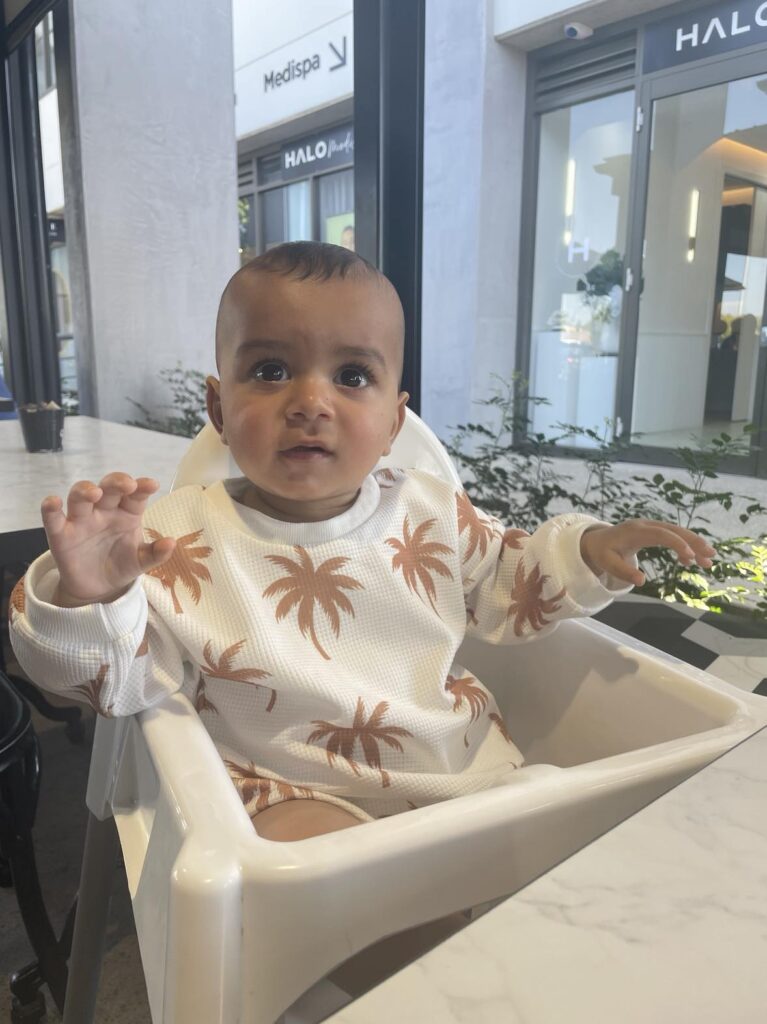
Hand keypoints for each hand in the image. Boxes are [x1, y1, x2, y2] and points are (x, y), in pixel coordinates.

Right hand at [41, 473, 175, 605]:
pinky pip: (53, 518)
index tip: (151, 485)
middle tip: (126, 484)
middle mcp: (104, 511)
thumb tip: (171, 543)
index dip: (142, 487)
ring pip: (80, 497)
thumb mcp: (141, 562)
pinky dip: (50, 509)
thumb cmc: (122, 565)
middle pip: (108, 488)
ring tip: (94, 493)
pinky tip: (53, 502)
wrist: (98, 589)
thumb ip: (155, 553)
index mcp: (127, 513)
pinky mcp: (61, 535)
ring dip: (85, 490)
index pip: (135, 495)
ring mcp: (82, 520)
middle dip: (116, 482)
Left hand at [579, 519, 715, 587]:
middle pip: (674, 530)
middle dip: (694, 542)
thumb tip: (642, 581)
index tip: (692, 556)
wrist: (595, 540)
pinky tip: (690, 561)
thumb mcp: (607, 563)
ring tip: (708, 560)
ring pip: (677, 532)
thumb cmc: (601, 552)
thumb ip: (623, 572)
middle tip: (711, 556)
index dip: (677, 543)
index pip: (661, 534)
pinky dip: (684, 547)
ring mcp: (651, 526)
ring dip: (694, 544)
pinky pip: (673, 536)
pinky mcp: (654, 530)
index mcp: (635, 531)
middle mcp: (646, 525)